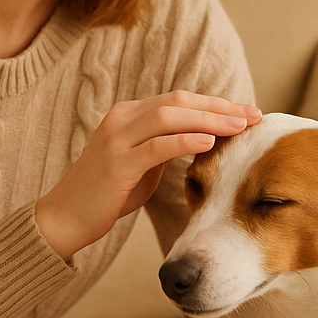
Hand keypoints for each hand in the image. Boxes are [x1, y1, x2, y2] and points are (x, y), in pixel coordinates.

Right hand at [35, 91, 260, 259]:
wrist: (64, 218)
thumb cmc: (106, 195)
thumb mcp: (141, 165)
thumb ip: (165, 148)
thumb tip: (203, 142)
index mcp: (129, 115)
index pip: (180, 100)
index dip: (215, 104)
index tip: (247, 113)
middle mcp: (122, 119)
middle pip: (179, 101)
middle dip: (220, 107)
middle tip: (254, 116)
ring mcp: (117, 139)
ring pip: (170, 116)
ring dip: (210, 120)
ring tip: (240, 127)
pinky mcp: (116, 164)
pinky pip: (156, 146)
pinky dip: (185, 141)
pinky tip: (210, 144)